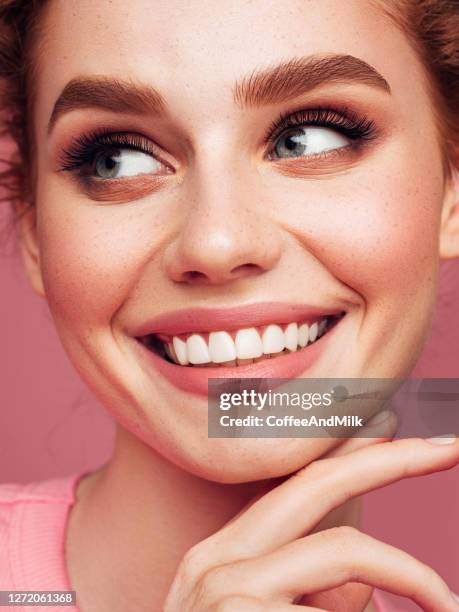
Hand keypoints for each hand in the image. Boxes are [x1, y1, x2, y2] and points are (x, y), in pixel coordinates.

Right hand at [164, 418, 458, 610]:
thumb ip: (312, 600)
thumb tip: (364, 586)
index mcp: (224, 555)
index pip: (296, 484)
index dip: (347, 449)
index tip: (391, 423)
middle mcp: (218, 558)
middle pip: (319, 485)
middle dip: (390, 458)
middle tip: (449, 445)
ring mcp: (225, 590)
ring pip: (348, 555)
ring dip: (414, 577)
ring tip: (448, 606)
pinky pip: (339, 608)